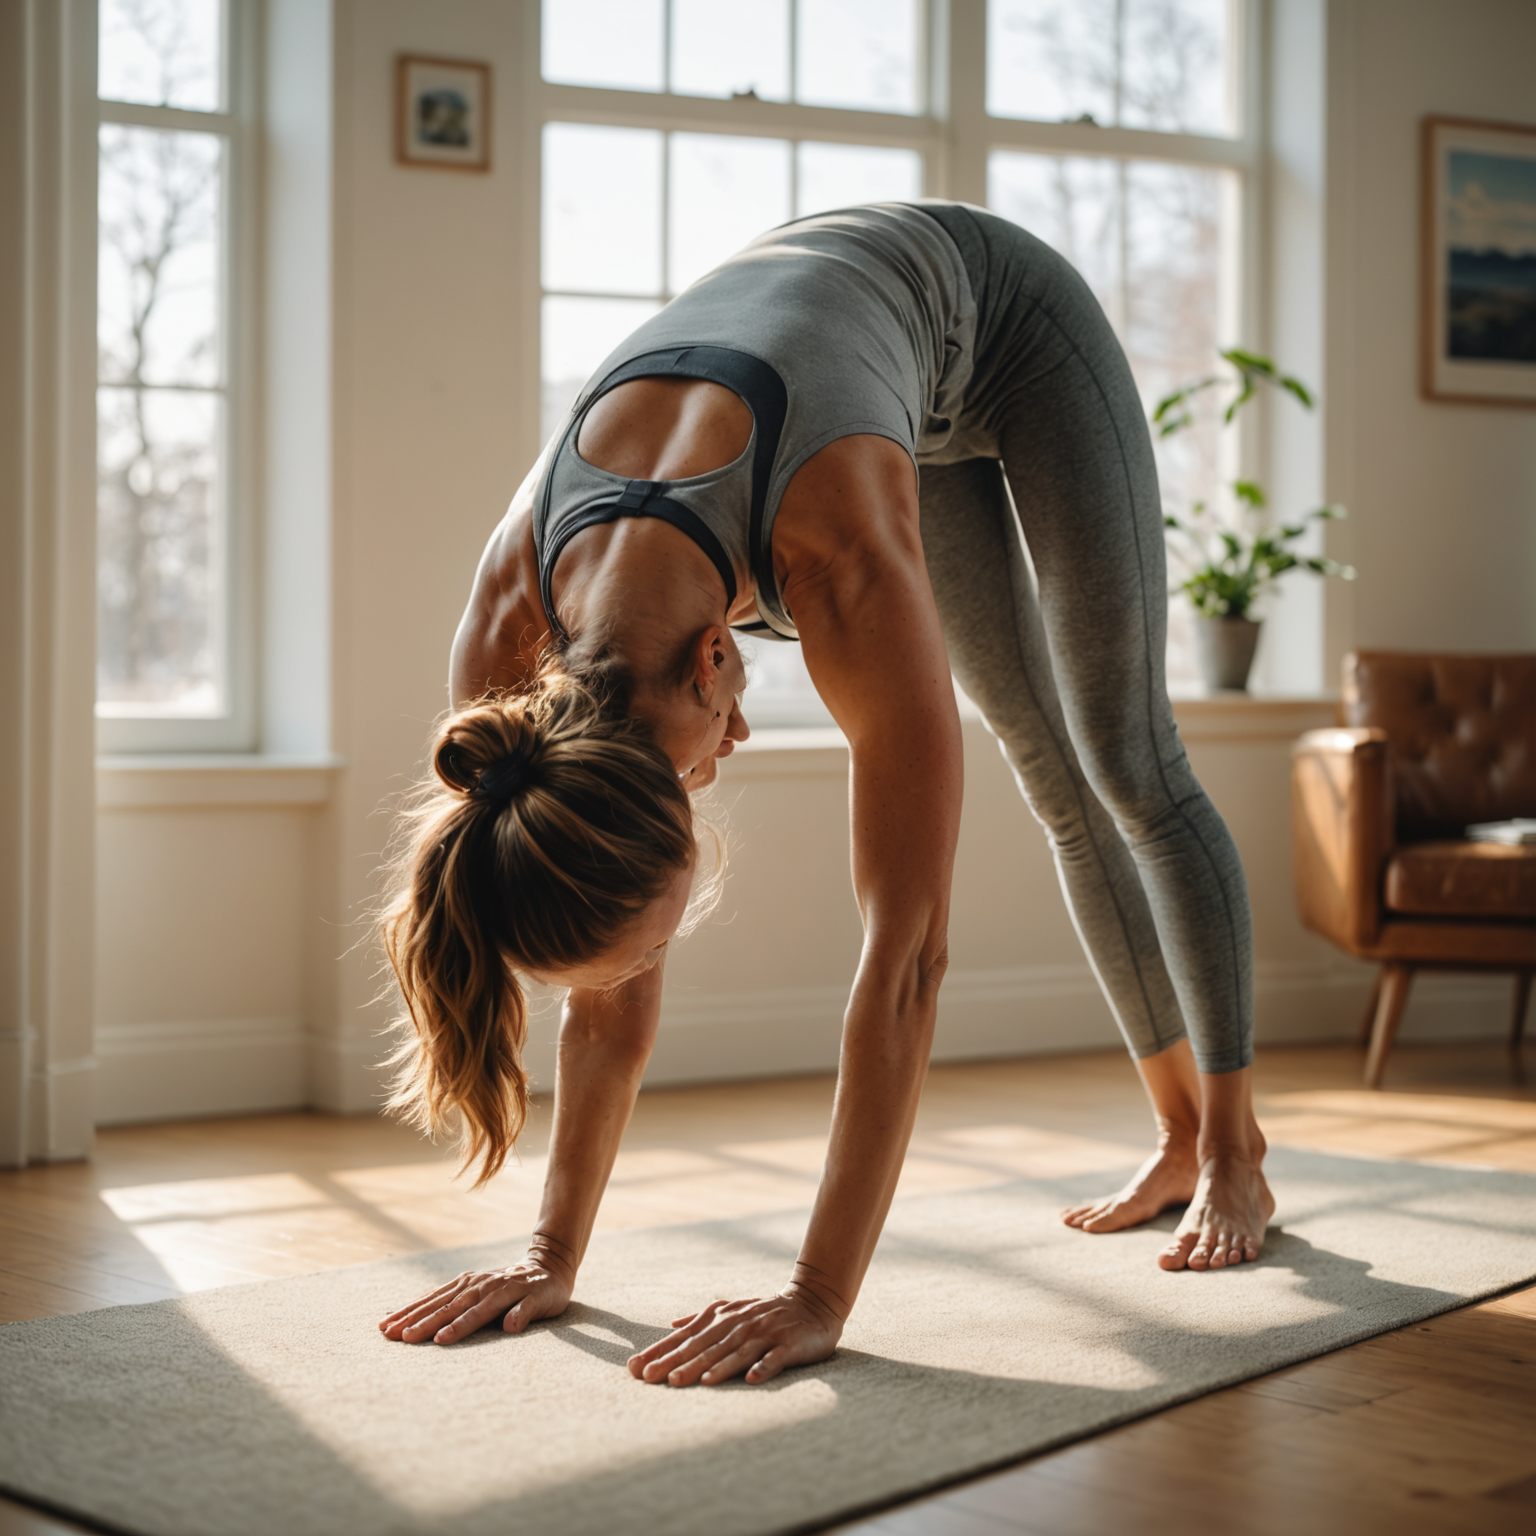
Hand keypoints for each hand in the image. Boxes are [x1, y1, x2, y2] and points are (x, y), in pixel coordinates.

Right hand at [379, 1254, 572, 1344]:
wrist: (546, 1265)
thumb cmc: (547, 1292)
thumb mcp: (545, 1302)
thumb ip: (527, 1312)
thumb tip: (511, 1326)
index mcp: (499, 1292)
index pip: (475, 1313)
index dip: (457, 1327)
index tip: (438, 1340)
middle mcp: (480, 1285)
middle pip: (448, 1306)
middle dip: (423, 1322)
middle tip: (399, 1337)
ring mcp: (469, 1281)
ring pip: (436, 1299)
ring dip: (411, 1313)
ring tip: (387, 1327)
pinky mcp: (463, 1280)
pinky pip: (436, 1293)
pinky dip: (417, 1304)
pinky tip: (399, 1314)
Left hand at [626, 1287, 842, 1386]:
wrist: (813, 1303)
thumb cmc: (766, 1313)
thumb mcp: (732, 1311)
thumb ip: (701, 1320)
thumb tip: (670, 1325)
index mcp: (722, 1318)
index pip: (685, 1337)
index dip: (659, 1352)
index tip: (634, 1368)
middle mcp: (738, 1324)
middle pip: (702, 1346)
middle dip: (674, 1362)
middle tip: (650, 1378)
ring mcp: (763, 1333)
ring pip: (733, 1352)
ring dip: (710, 1368)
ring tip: (686, 1382)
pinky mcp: (788, 1345)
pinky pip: (773, 1359)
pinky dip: (762, 1368)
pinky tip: (750, 1380)